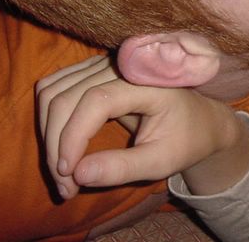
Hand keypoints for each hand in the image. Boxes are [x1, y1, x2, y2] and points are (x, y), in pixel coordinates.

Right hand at [37, 56, 248, 198]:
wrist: (200, 120)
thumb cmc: (186, 140)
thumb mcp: (162, 161)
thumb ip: (123, 167)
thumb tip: (77, 174)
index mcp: (150, 83)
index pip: (96, 99)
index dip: (74, 136)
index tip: (69, 175)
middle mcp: (125, 66)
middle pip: (67, 96)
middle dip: (57, 144)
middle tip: (66, 185)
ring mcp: (108, 63)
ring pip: (54, 90)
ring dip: (49, 133)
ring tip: (64, 172)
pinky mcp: (95, 69)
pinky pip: (56, 86)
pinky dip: (50, 118)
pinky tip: (62, 147)